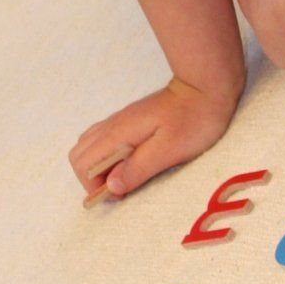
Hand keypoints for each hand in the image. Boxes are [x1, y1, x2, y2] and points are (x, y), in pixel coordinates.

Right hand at [71, 76, 239, 203]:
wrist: (205, 88)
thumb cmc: (193, 120)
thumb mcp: (169, 150)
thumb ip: (137, 169)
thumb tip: (111, 187)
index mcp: (118, 134)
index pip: (83, 165)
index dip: (95, 186)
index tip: (120, 195)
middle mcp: (112, 126)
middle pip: (79, 155)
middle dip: (92, 179)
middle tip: (120, 189)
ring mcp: (119, 122)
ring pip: (89, 147)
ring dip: (99, 168)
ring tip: (125, 178)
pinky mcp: (129, 122)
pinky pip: (103, 141)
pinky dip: (107, 157)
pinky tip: (131, 163)